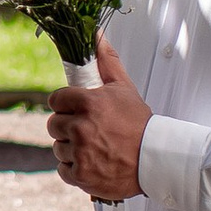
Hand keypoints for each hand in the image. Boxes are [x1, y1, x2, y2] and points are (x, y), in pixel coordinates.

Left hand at [48, 38, 148, 200]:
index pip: (56, 100)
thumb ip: (107, 61)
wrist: (157, 160)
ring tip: (93, 147)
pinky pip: (62, 169)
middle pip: (53, 124)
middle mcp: (81, 128)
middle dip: (67, 126)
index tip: (76, 110)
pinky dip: (74, 168)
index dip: (66, 105)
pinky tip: (91, 163)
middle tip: (87, 130)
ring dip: (71, 148)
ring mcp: (80, 153)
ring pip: (58, 147)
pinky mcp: (81, 175)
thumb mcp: (124, 88)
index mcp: (89, 104)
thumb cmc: (141, 125)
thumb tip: (96, 35)